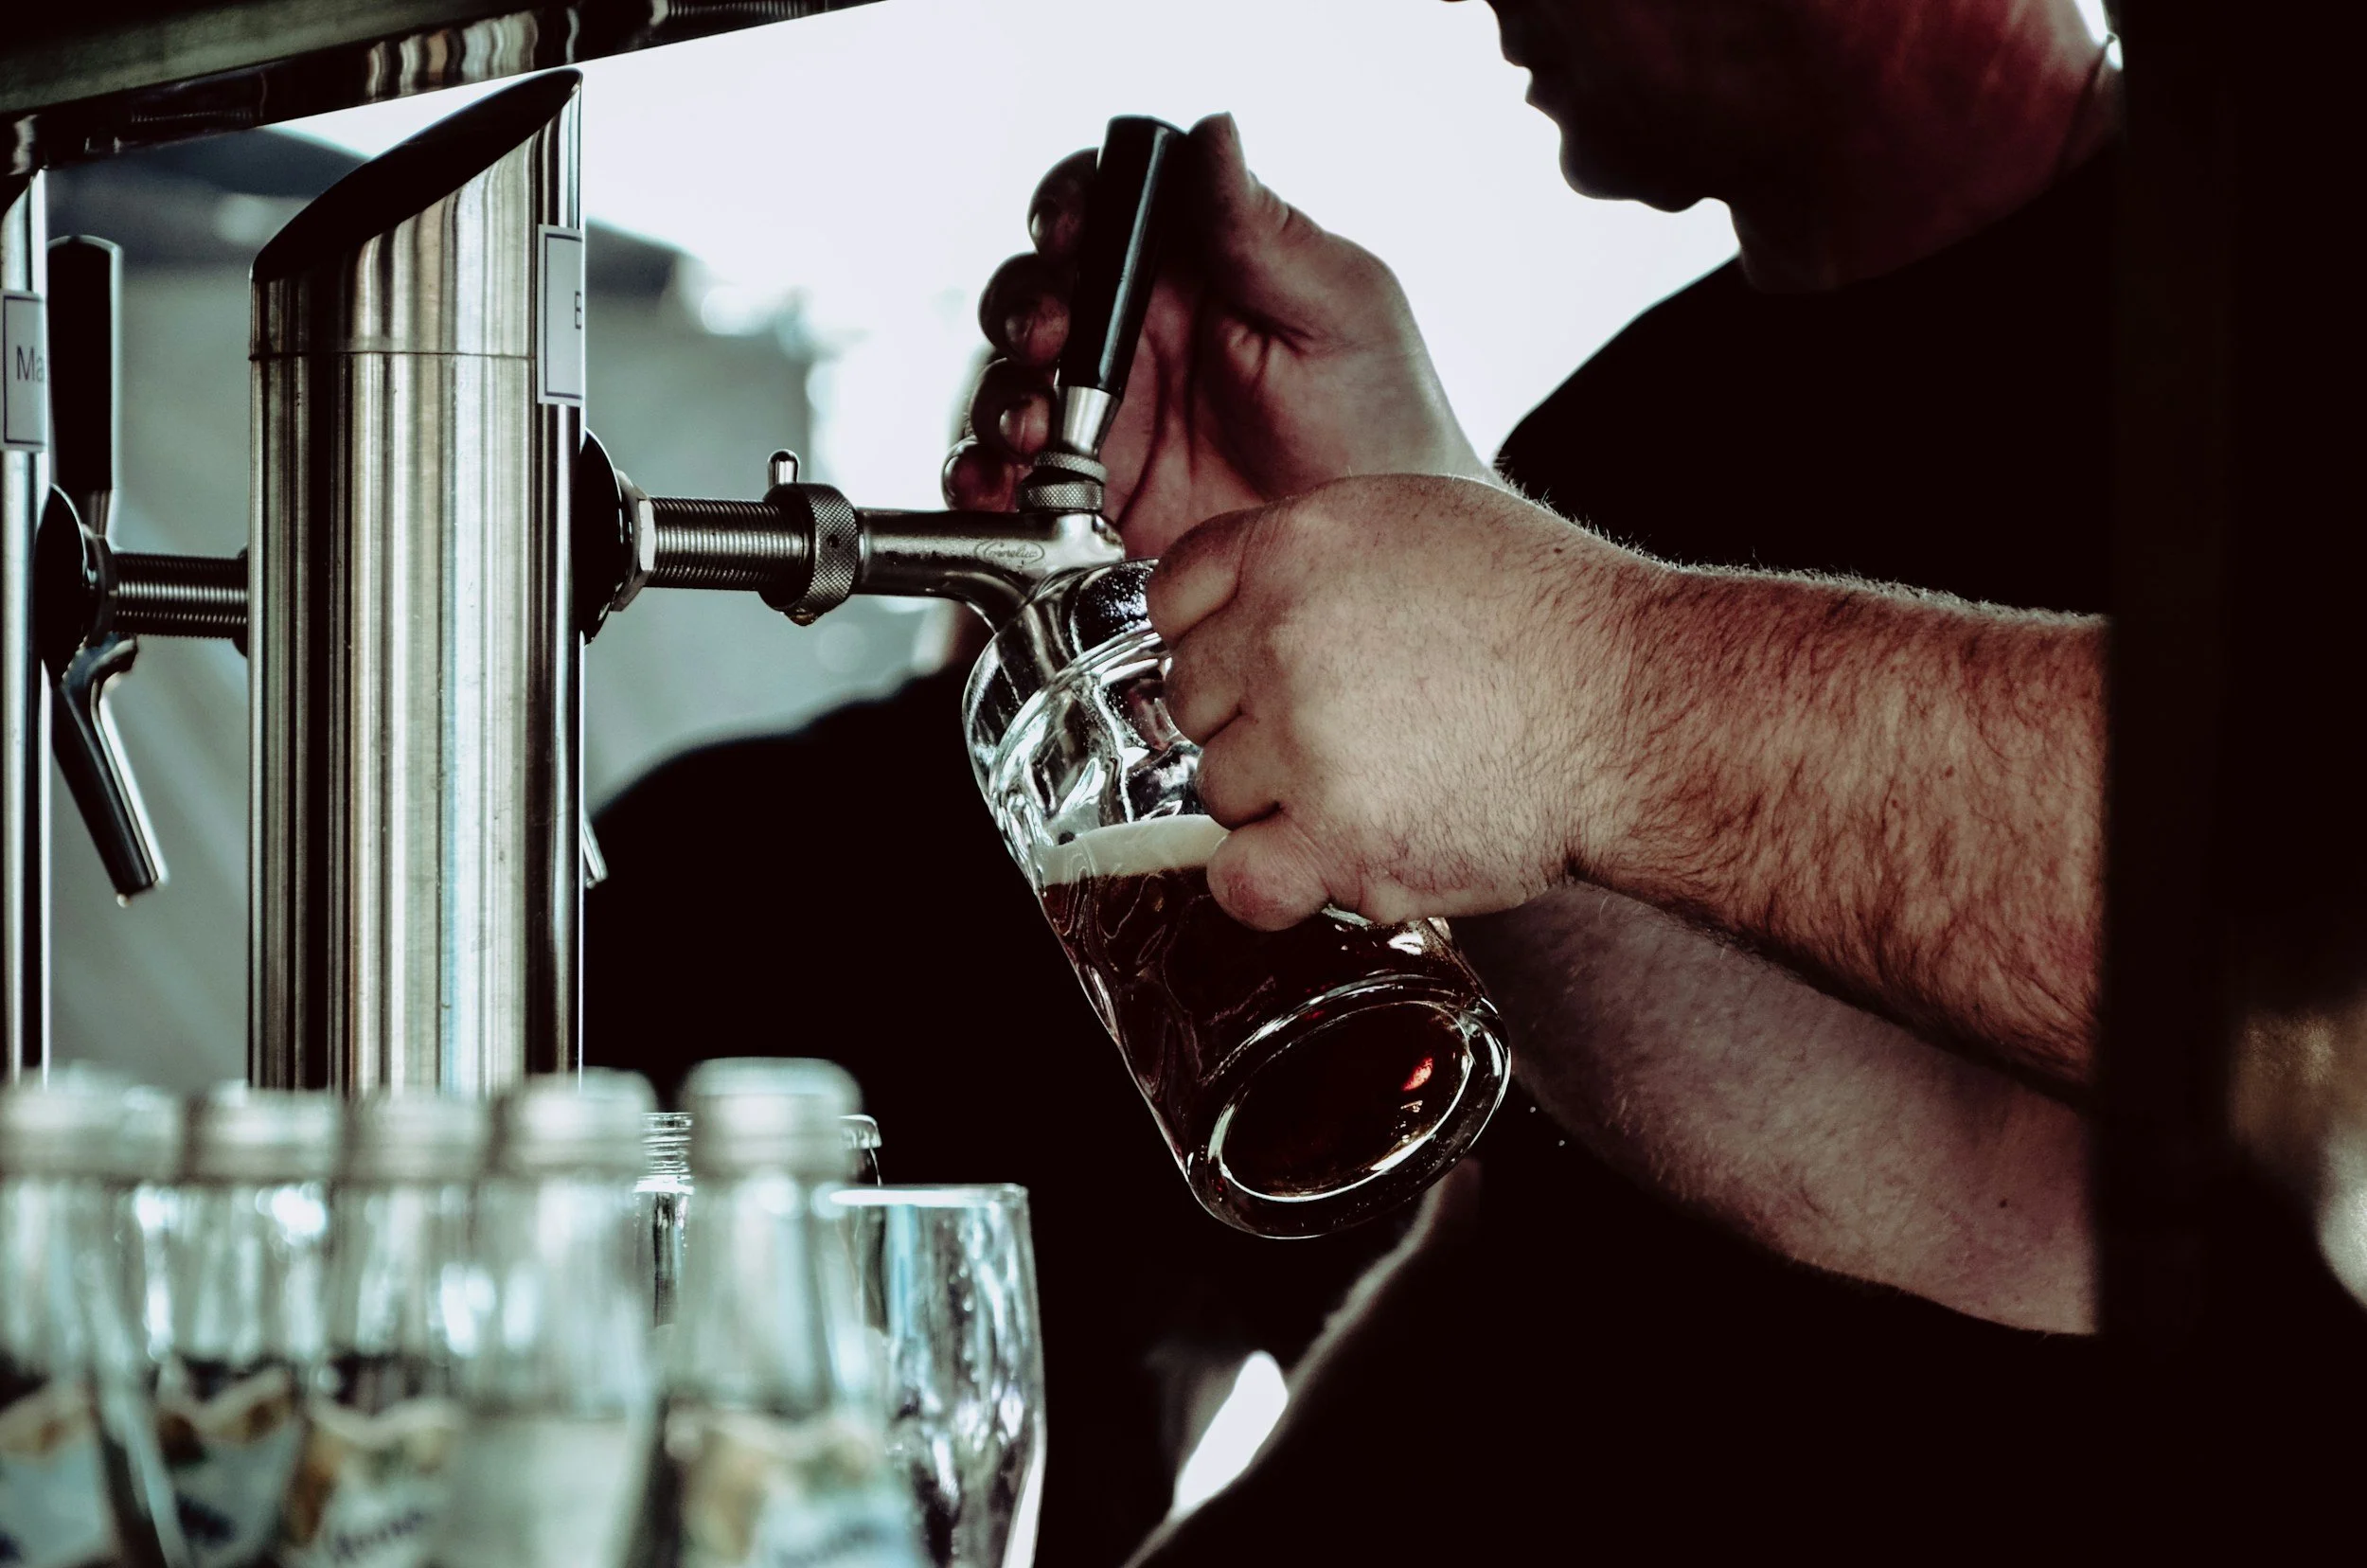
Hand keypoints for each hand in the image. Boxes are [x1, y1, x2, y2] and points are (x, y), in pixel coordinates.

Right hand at [946, 114, 1489, 556]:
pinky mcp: (1090, 496)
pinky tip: (998, 486)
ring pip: (1011, 379)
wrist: (1375, 561)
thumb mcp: (1337, 310)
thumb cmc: (1385, 425)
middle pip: (1037, 289)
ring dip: (1001, 394)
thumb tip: (1211, 133)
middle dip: (1024, 306)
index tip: (1068, 232)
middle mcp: (1139, 336)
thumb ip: (1261, 230)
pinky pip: (1011, 478)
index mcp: (1193, 269)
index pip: (1106, 207)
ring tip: (1031, 429)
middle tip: (1050, 338)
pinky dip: (983, 479)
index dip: (1069, 206)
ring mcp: (1109, 416)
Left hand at [1147, 474, 1652, 930]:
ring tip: (1378, 782)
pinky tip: (1328, 857)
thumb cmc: (1560, 625)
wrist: (1643, 713)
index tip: (1249, 667)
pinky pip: (1238, 880)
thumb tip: (1253, 598)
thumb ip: (1319, 557)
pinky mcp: (1337, 837)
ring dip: (1276, 800)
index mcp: (1299, 544)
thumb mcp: (1426, 526)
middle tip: (1342, 729)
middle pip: (1189, 698)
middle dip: (1249, 719)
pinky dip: (1273, 881)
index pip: (1175, 597)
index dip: (1213, 638)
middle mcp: (1285, 635)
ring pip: (1216, 789)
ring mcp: (1304, 739)